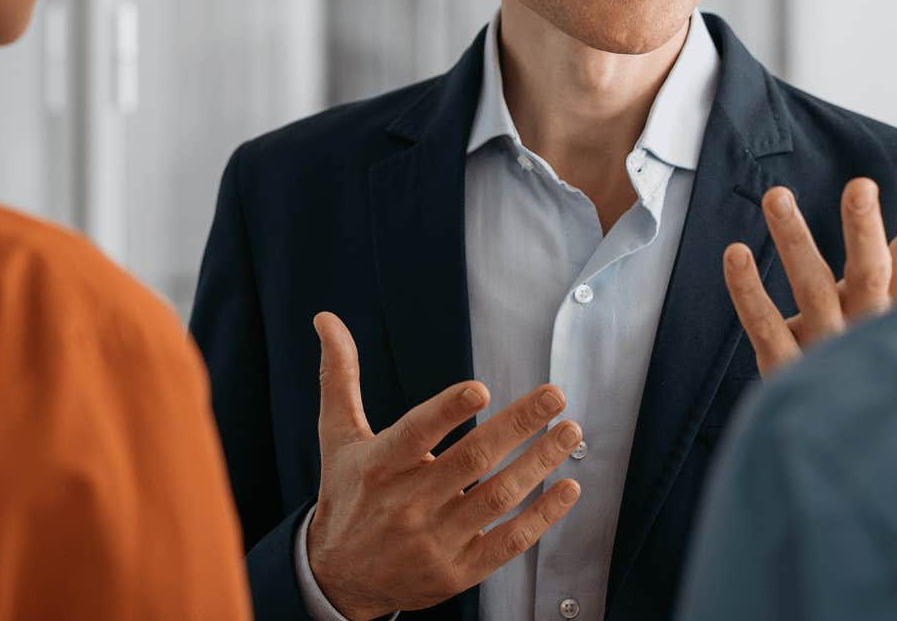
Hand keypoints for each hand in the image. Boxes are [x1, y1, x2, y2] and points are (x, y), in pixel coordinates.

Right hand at [305, 312, 583, 620]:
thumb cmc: (347, 495)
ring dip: (540, 462)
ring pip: (497, 497)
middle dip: (519, 424)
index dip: (447, 411)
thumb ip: (339, 377)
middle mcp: (407, 504)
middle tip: (555, 395)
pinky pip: (508, 542)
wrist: (339, 577)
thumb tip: (327, 319)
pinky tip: (567, 488)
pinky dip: (542, 516)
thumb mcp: (337, 437)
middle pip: (471, 461)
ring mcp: (435, 540)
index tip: (480, 389)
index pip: (415, 435)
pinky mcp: (457, 571)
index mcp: (378, 466)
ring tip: (570, 431)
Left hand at [721, 166, 896, 376]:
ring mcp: (829, 350)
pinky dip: (749, 291)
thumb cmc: (876, 344)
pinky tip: (735, 253)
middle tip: (860, 186)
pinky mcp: (788, 370)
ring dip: (795, 241)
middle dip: (865, 231)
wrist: (856, 439)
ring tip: (776, 196)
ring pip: (813, 291)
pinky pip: (766, 327)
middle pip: (871, 275)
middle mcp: (871, 327)